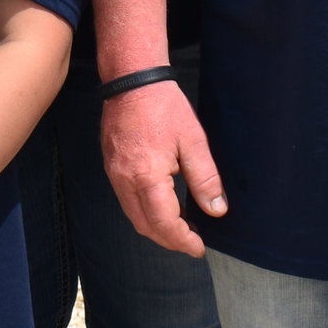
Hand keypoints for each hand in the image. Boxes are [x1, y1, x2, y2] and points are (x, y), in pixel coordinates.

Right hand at [101, 80, 224, 256]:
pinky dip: (144, 212)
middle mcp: (125, 180)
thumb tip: (216, 210)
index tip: (199, 247)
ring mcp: (114, 174)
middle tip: (192, 242)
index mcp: (147, 176)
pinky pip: (126, 200)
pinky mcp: (111, 166)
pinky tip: (162, 207)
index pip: (164, 223)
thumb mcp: (193, 142)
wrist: (132, 80)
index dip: (182, 240)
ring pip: (133, 215)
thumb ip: (205, 179)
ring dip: (156, 228)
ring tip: (180, 228)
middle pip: (145, 225)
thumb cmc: (164, 106)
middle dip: (169, 240)